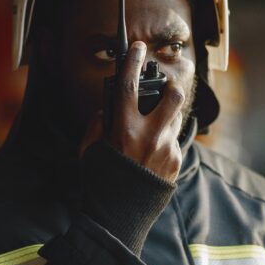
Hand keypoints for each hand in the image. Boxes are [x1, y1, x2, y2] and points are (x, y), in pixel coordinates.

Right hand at [79, 42, 185, 182]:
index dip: (133, 62)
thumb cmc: (100, 182)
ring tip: (151, 131)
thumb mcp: (89, 149)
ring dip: (165, 118)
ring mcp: (167, 150)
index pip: (129, 86)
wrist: (119, 217)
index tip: (137, 48)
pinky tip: (151, 154)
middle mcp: (150, 137)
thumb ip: (99, 123)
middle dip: (170, 86)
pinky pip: (174, 142)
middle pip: (173, 96)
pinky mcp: (176, 163)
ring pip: (175, 119)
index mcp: (124, 130)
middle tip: (162, 88)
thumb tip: (110, 107)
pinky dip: (164, 142)